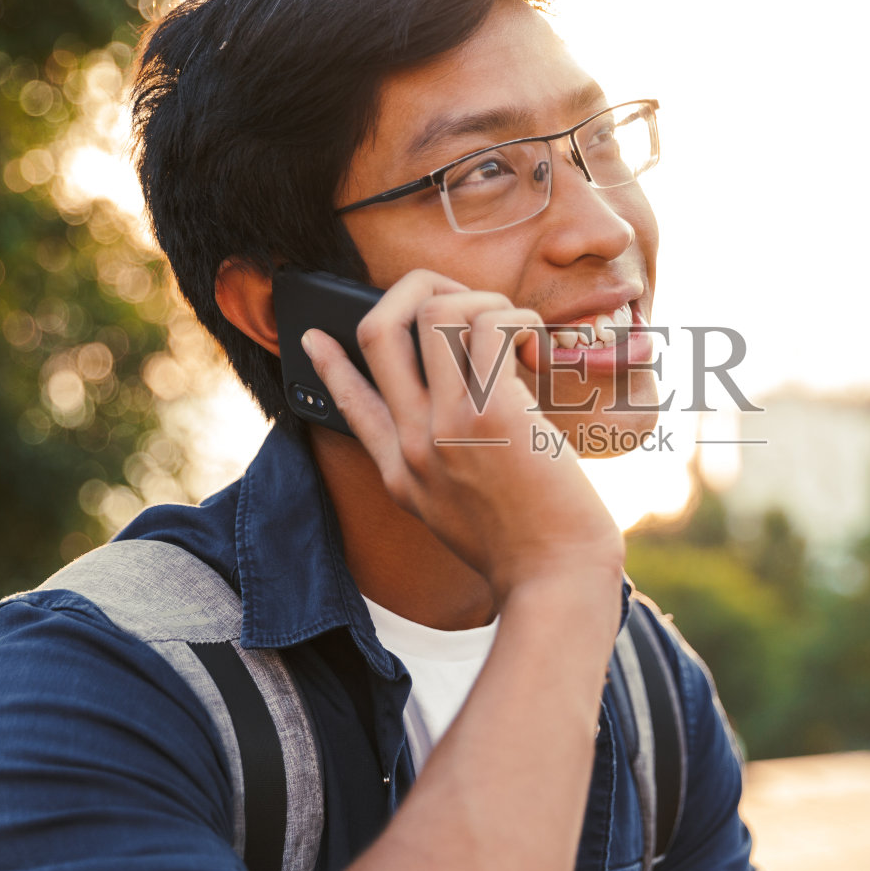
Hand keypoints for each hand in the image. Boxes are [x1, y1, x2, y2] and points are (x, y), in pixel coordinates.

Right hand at [302, 269, 623, 600]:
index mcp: (399, 470)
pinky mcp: (488, 415)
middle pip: (378, 330)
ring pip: (436, 311)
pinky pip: (490, 324)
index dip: (329, 363)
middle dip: (420, 290)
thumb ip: (448, 462)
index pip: (345, 403)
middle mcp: (410, 442)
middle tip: (470, 302)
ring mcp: (443, 426)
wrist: (555, 581)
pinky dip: (518, 317)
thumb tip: (470, 400)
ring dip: (483, 300)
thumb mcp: (460, 511)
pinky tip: (538, 347)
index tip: (314, 338)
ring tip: (516, 331)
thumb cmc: (530, 545)